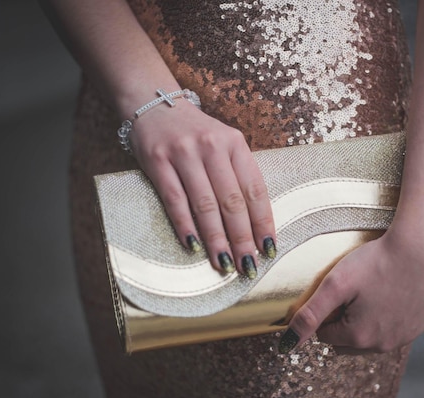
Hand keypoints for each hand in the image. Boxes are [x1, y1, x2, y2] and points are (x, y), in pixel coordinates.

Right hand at [129, 100, 275, 276]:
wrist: (155, 104)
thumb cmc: (196, 133)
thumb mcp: (224, 143)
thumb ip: (238, 174)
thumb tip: (253, 223)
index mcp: (235, 143)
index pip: (254, 189)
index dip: (263, 222)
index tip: (268, 248)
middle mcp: (212, 147)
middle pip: (232, 201)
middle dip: (242, 238)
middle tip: (247, 266)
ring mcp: (184, 154)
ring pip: (205, 204)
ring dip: (216, 238)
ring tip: (224, 263)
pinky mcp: (158, 162)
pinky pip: (174, 200)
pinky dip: (185, 225)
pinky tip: (193, 246)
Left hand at [278, 228, 423, 353]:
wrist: (422, 247)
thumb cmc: (376, 261)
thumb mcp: (335, 284)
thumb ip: (310, 315)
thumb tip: (287, 343)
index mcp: (358, 338)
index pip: (324, 334)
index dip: (326, 310)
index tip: (337, 289)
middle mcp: (383, 346)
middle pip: (346, 340)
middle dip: (342, 320)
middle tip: (353, 290)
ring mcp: (404, 337)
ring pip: (369, 337)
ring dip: (363, 320)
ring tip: (370, 289)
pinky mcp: (419, 326)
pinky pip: (392, 329)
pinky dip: (385, 316)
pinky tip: (389, 292)